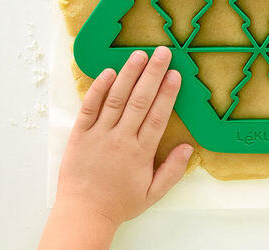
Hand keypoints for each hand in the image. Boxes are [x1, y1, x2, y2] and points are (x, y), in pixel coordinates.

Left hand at [41, 47, 192, 247]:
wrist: (82, 215)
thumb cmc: (119, 203)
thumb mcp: (152, 193)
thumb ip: (172, 171)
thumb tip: (189, 147)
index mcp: (140, 152)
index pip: (157, 116)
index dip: (167, 93)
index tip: (176, 74)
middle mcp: (120, 139)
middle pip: (140, 101)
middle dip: (153, 74)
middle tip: (163, 53)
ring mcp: (99, 135)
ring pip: (116, 99)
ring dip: (128, 75)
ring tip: (139, 54)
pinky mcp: (79, 134)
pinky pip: (89, 108)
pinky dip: (98, 89)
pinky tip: (108, 72)